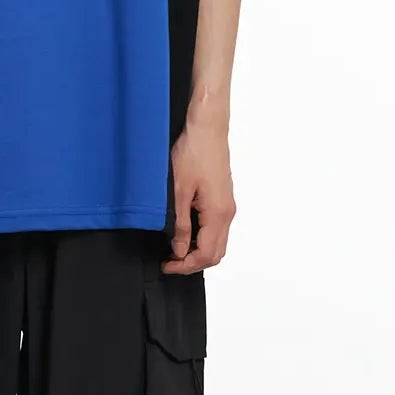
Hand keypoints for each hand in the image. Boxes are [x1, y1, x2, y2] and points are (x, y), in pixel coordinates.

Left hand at [162, 117, 234, 272]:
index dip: (185, 265)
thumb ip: (179, 224)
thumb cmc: (193, 152)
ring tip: (174, 249)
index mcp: (218, 213)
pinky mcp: (223, 200)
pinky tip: (184, 233)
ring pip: (218, 242)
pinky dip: (203, 238)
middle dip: (192, 263)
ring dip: (198, 251)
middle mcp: (227, 213)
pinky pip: (217, 229)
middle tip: (169, 261)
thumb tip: (178, 249)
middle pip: (216, 253)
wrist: (207, 129)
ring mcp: (227, 206)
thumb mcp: (178, 191)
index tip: (167, 265)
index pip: (206, 254)